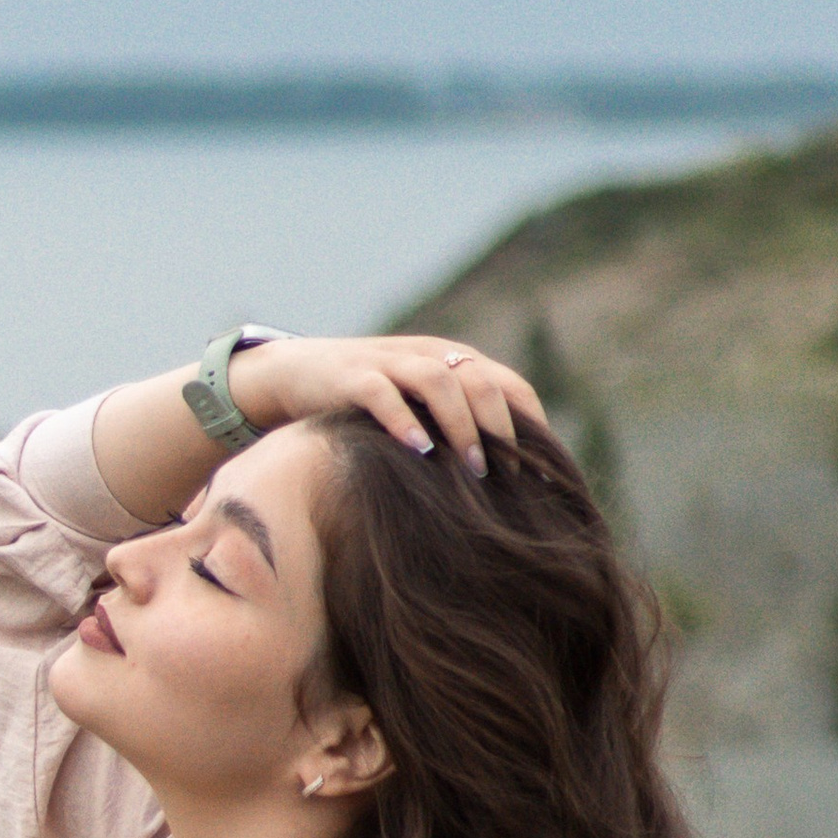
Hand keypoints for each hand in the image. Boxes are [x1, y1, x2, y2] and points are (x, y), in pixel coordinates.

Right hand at [230, 333, 543, 478]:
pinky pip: (382, 394)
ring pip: (439, 381)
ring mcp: (388, 363)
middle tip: (509, 478)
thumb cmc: (367, 406)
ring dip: (462, 427)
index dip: (531, 425)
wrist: (296, 373)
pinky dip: (403, 421)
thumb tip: (503, 481)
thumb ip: (454, 429)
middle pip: (481, 380)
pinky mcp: (350, 377)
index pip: (509, 384)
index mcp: (452, 361)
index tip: (542, 474)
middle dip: (500, 430)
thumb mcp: (418, 411)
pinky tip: (418, 451)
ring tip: (472, 470)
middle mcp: (427, 355)